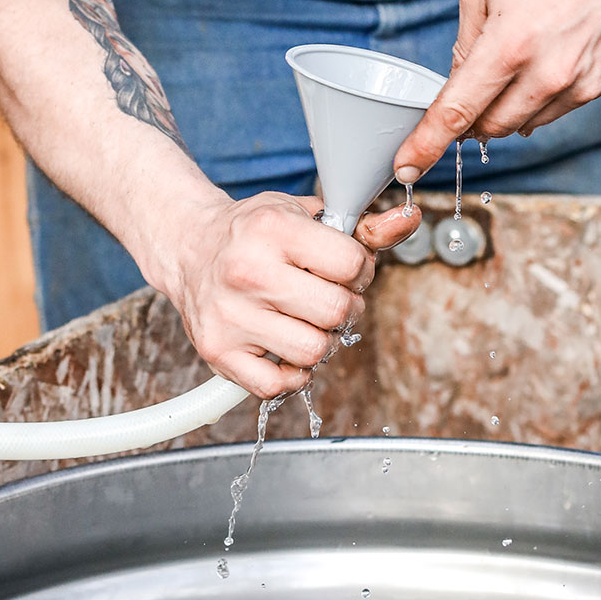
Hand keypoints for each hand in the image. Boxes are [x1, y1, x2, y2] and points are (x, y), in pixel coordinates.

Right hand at [162, 189, 421, 397]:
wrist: (189, 246)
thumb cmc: (253, 230)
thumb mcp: (303, 213)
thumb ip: (361, 225)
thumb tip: (411, 220)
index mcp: (272, 229)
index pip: (352, 265)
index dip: (358, 270)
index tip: (343, 268)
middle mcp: (247, 271)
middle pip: (336, 313)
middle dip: (345, 308)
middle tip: (328, 297)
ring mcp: (230, 315)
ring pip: (313, 352)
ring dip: (320, 341)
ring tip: (305, 320)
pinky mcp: (217, 351)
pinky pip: (277, 385)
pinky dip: (291, 372)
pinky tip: (283, 345)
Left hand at [393, 0, 600, 183]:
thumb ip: (464, 43)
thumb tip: (458, 86)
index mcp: (508, 46)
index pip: (457, 112)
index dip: (427, 143)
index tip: (407, 166)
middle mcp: (547, 74)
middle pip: (490, 128)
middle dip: (468, 118)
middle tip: (464, 89)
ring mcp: (579, 84)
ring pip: (523, 124)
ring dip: (503, 108)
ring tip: (511, 60)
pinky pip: (554, 110)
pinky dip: (535, 98)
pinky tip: (539, 62)